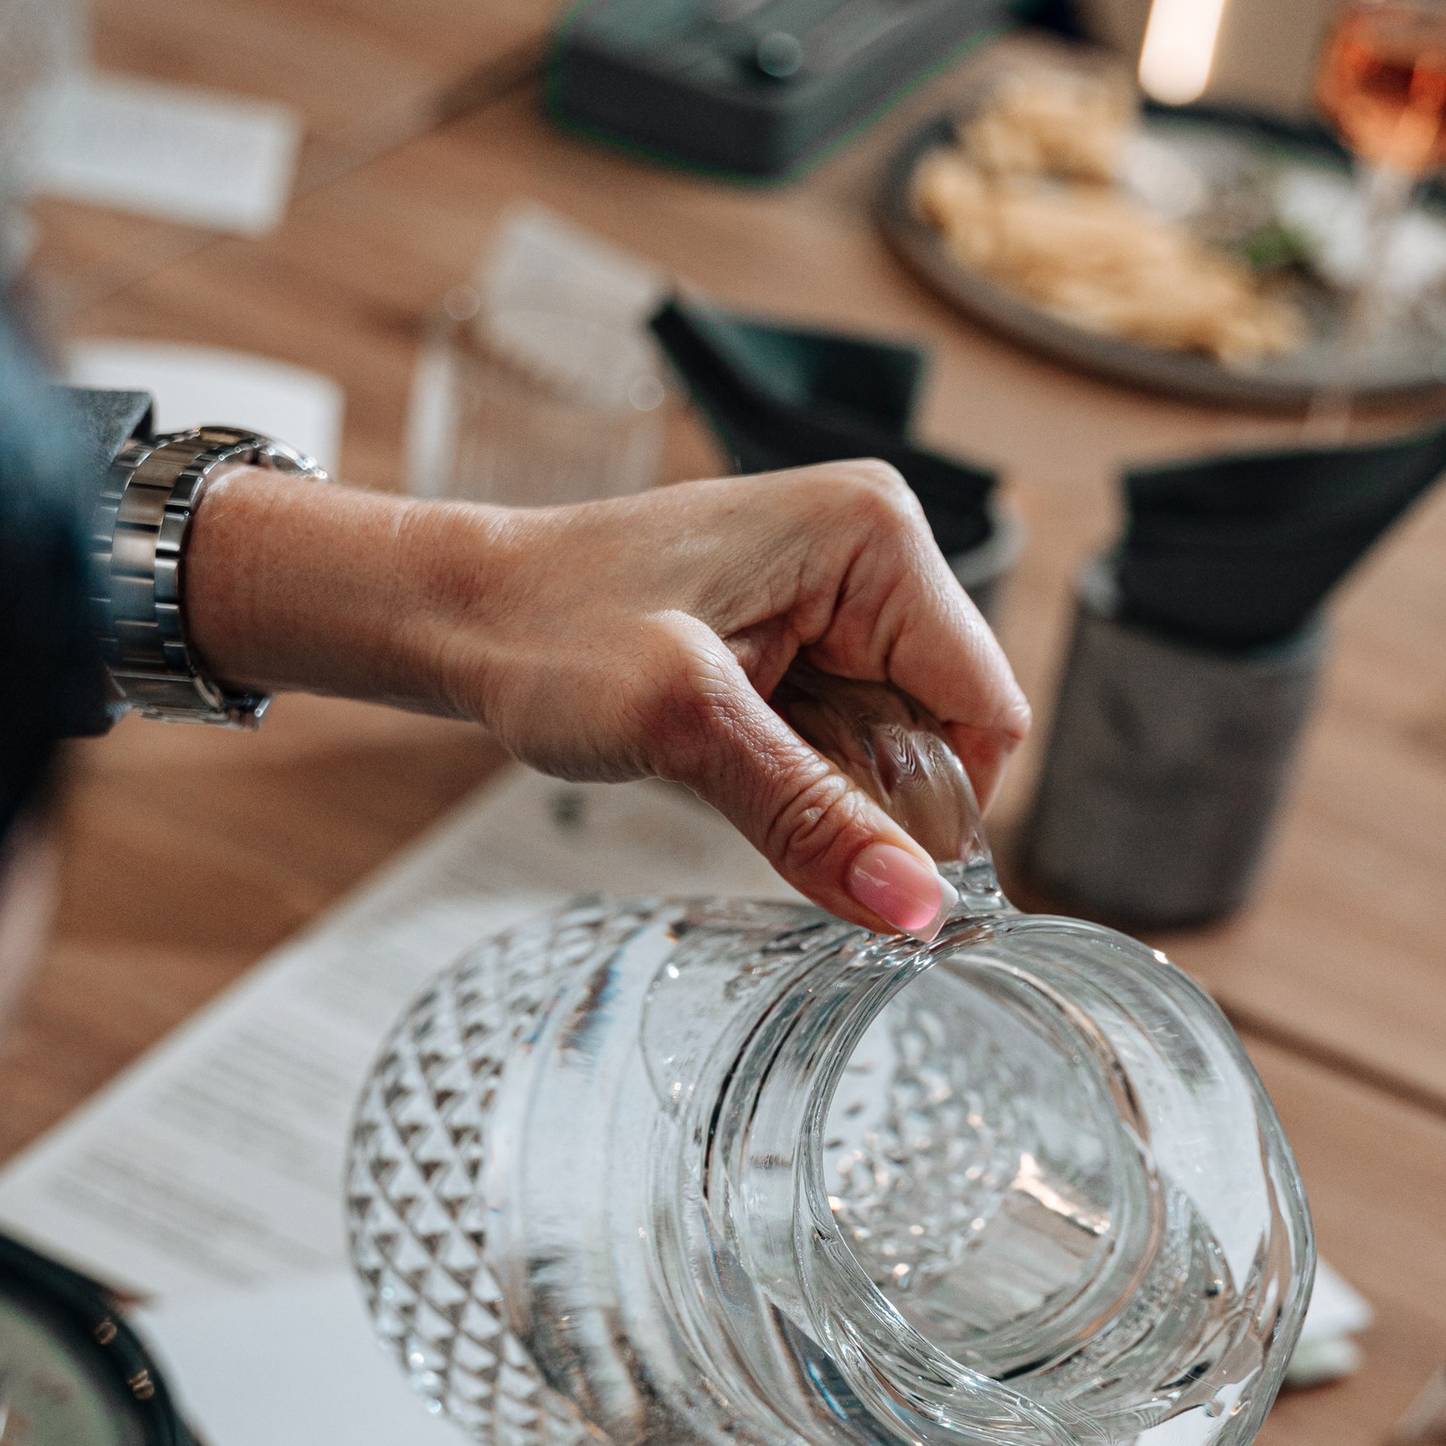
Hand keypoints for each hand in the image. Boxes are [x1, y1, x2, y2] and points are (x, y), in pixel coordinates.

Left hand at [183, 458, 1026, 935]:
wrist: (458, 615)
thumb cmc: (548, 632)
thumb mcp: (684, 729)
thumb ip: (811, 816)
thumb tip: (918, 910)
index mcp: (877, 535)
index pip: (987, 712)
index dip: (934, 805)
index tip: (846, 844)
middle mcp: (876, 550)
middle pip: (946, 734)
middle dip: (868, 792)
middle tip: (748, 779)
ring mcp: (842, 593)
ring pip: (896, 749)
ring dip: (823, 787)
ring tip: (720, 755)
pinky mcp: (807, 634)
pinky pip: (846, 741)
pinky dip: (797, 775)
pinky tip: (723, 752)